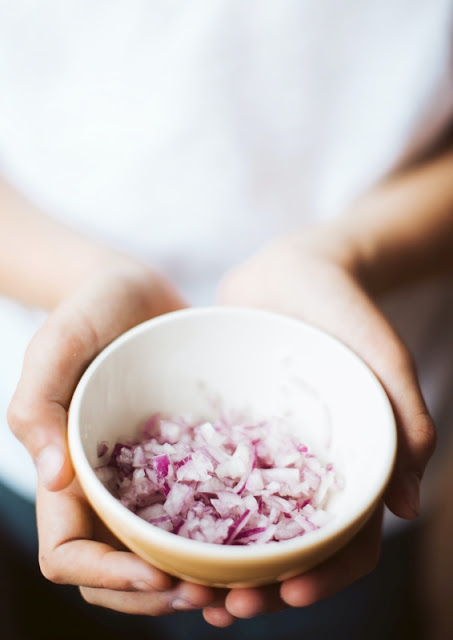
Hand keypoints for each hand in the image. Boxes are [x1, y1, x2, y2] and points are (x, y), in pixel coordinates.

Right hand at [8, 262, 215, 614]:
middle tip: (215, 598)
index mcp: (67, 474)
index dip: (106, 578)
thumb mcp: (58, 342)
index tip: (159, 577)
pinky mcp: (184, 462)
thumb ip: (39, 403)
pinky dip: (221, 542)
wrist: (138, 291)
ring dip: (195, 583)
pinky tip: (258, 547)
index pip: (69, 553)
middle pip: (119, 572)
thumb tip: (53, 479)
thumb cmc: (90, 309)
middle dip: (159, 596)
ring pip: (163, 555)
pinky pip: (200, 514)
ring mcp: (147, 479)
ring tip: (242, 589)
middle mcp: (106, 488)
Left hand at [205, 227, 435, 624]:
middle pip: (287, 547)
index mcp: (347, 467)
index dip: (324, 575)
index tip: (289, 592)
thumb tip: (408, 508)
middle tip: (226, 607)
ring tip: (188, 591)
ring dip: (220, 566)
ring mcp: (261, 456)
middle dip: (261, 584)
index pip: (346, 541)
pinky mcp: (225, 433)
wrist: (293, 271)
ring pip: (242, 527)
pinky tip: (159, 531)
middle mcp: (303, 472)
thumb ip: (407, 421)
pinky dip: (189, 513)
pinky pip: (205, 480)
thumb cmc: (347, 312)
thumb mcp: (385, 358)